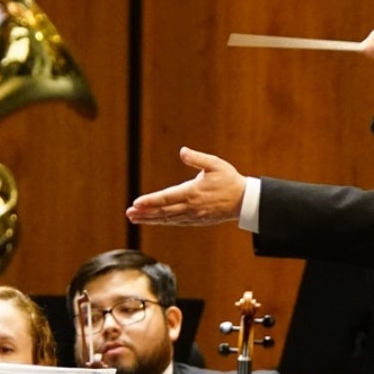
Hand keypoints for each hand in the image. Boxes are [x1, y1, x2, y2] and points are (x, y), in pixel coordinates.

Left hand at [126, 149, 246, 226]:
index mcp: (193, 192)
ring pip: (168, 219)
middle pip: (163, 212)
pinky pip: (176, 222)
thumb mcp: (215, 164)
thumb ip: (197, 158)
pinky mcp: (196, 221)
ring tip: (135, 218)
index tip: (137, 203)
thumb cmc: (229, 180)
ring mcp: (193, 216)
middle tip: (129, 214)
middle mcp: (190, 207)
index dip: (151, 201)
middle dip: (145, 213)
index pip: (167, 198)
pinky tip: (154, 220)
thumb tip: (183, 151)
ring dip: (151, 219)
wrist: (243, 201)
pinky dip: (163, 222)